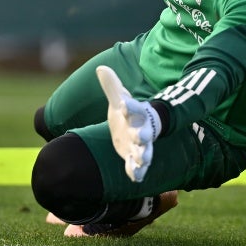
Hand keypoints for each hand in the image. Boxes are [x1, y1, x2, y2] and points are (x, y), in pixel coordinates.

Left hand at [96, 66, 160, 182]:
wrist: (140, 124)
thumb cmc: (128, 111)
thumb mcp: (119, 98)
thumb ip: (111, 86)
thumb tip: (100, 68)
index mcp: (135, 113)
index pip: (134, 108)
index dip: (129, 106)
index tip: (123, 105)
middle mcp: (140, 130)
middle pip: (144, 133)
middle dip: (142, 136)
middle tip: (140, 137)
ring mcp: (139, 145)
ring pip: (145, 153)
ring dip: (142, 157)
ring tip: (140, 162)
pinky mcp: (134, 156)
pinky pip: (138, 166)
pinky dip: (137, 171)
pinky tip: (135, 177)